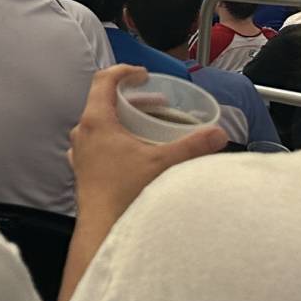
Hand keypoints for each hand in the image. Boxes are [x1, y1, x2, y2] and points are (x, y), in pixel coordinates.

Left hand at [67, 65, 226, 224]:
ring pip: (101, 125)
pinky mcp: (84, 170)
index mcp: (96, 121)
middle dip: (132, 99)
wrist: (103, 229)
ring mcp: (81, 152)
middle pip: (104, 102)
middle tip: (157, 103)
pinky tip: (134, 152)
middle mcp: (83, 133)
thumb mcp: (163, 163)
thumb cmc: (126, 193)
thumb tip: (219, 134)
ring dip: (124, 120)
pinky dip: (116, 140)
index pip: (104, 80)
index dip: (124, 72)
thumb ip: (193, 147)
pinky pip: (98, 144)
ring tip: (149, 126)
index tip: (144, 75)